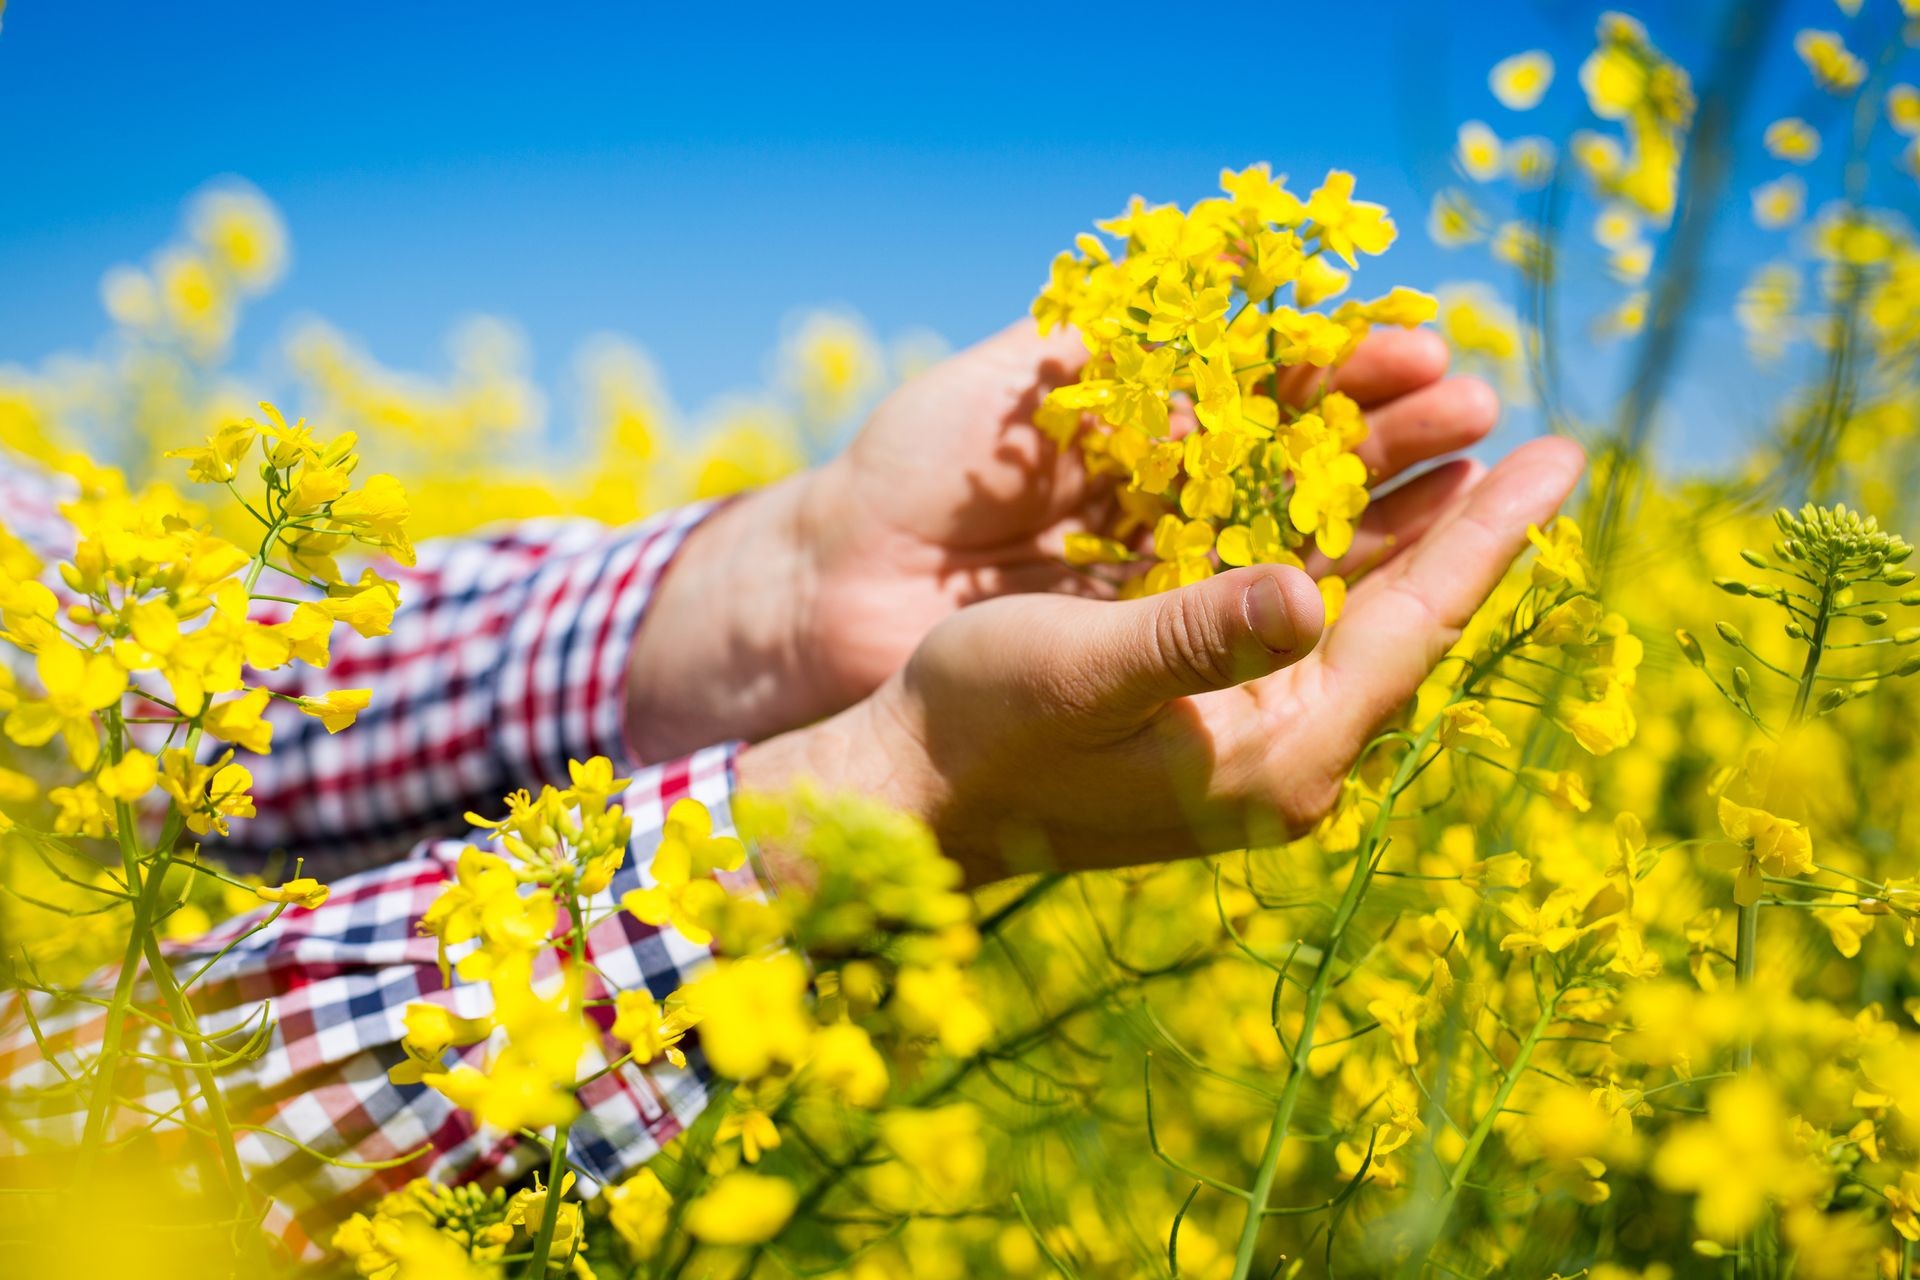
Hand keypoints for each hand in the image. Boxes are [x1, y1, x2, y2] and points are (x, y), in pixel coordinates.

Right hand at [736, 437, 1584, 884]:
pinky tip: (1354, 509)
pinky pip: (1303, 624)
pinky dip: (1340, 557)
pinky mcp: (1212, 715)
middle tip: (1548, 452)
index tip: (1565, 459)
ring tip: (1471, 459)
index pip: (1412, 632)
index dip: (1489, 542)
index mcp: (1278, 757)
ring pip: (1359, 619)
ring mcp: (1252, 736)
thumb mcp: (1084, 670)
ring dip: (1412, 535)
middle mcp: (1285, 752)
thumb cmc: (987, 732)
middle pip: (1406, 626)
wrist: (915, 789)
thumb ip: (1196, 635)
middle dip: (1473, 534)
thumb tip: (1308, 595)